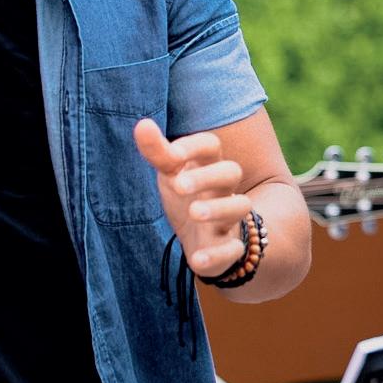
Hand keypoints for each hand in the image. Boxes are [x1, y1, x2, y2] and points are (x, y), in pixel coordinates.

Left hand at [134, 118, 253, 278]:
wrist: (202, 238)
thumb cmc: (186, 196)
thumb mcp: (170, 173)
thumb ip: (158, 152)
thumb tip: (142, 123)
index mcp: (207, 165)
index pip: (211, 145)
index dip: (195, 146)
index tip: (174, 153)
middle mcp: (223, 189)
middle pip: (231, 171)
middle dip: (207, 176)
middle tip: (179, 186)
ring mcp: (229, 218)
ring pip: (240, 206)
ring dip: (219, 209)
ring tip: (194, 213)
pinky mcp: (229, 247)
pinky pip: (232, 250)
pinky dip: (217, 255)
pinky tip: (197, 259)